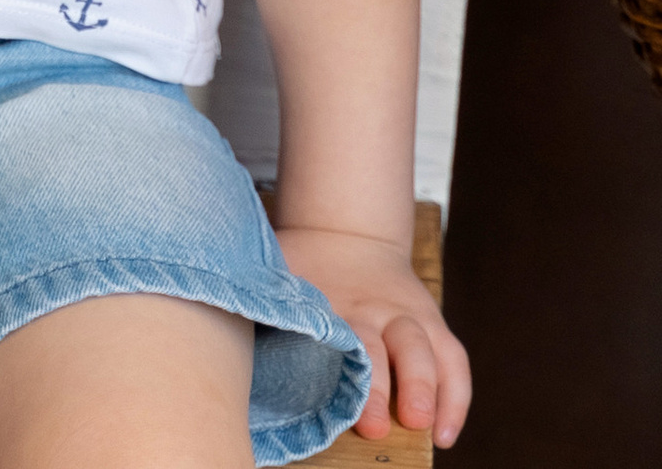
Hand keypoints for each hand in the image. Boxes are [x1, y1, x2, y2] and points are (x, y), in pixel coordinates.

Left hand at [277, 225, 470, 447]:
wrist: (345, 235)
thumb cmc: (302, 270)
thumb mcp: (276, 273)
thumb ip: (261, 300)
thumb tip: (216, 316)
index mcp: (326, 298)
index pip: (329, 332)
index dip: (330, 365)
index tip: (327, 398)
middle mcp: (370, 307)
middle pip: (375, 345)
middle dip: (376, 387)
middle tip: (372, 425)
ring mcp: (405, 315)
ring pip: (420, 348)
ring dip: (423, 388)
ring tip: (422, 426)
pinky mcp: (432, 325)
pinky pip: (453, 359)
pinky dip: (455, 397)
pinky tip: (445, 435)